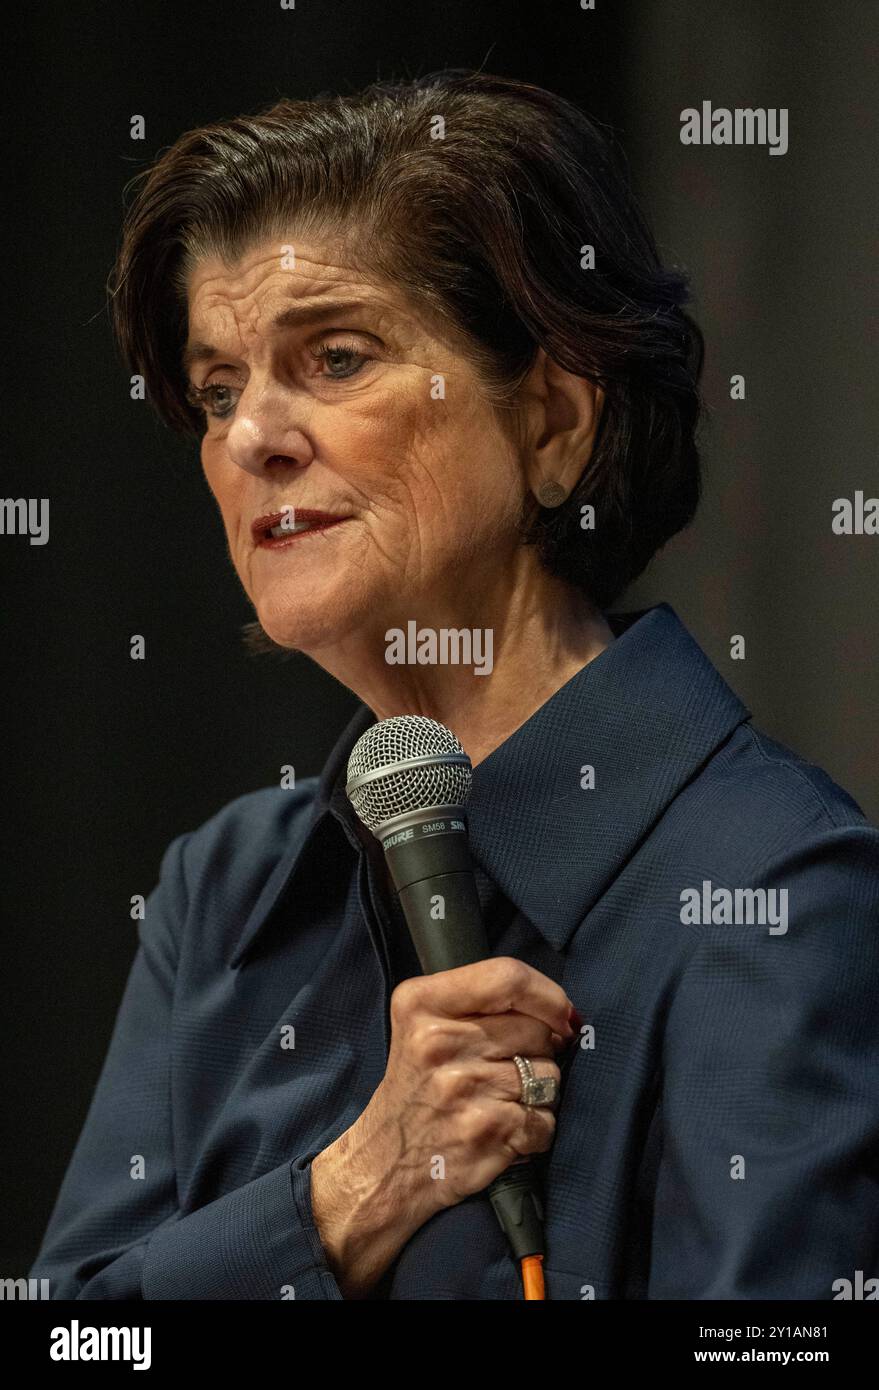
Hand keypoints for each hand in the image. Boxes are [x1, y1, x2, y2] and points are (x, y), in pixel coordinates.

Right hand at [311, 957, 574, 1294]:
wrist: (383, 1164)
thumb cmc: (415, 1087)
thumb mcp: (422, 1024)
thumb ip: (481, 1003)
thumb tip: (565, 1015)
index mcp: (421, 1003)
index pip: (507, 977)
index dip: (548, 996)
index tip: (561, 1016)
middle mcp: (439, 1041)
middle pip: (536, 1029)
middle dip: (541, 1049)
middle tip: (509, 1067)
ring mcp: (464, 1088)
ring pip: (548, 1075)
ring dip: (539, 1091)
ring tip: (502, 1099)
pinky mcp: (486, 1131)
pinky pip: (546, 1118)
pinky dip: (537, 1128)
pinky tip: (506, 1129)